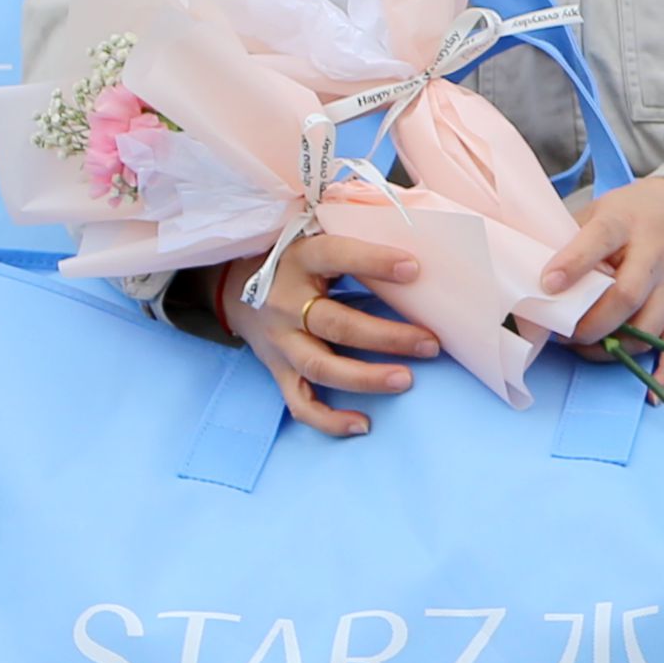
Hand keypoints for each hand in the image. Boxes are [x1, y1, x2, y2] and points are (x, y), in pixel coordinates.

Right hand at [213, 218, 437, 439]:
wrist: (232, 286)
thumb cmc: (296, 260)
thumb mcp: (316, 238)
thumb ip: (356, 240)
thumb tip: (419, 246)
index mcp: (300, 260)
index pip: (336, 255)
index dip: (373, 262)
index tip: (414, 268)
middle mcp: (286, 303)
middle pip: (335, 324)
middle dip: (386, 336)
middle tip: (431, 343)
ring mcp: (281, 341)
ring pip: (320, 366)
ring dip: (365, 378)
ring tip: (405, 380)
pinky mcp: (277, 370)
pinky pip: (300, 403)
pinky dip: (329, 420)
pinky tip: (362, 424)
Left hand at [537, 172, 663, 386]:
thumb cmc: (638, 213)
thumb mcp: (604, 209)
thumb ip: (573, 236)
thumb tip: (530, 269)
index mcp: (626, 224)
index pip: (600, 240)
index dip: (573, 264)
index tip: (547, 284)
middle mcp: (654, 255)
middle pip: (626, 297)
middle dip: (590, 324)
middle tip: (563, 334)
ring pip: (648, 327)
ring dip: (613, 348)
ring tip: (586, 348)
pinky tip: (650, 392)